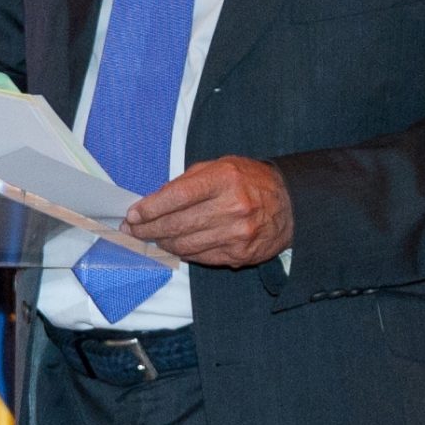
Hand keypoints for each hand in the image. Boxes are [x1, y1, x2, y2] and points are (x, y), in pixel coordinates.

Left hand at [126, 157, 292, 267]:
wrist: (291, 205)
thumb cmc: (250, 182)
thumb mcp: (221, 167)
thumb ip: (187, 182)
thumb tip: (153, 202)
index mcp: (225, 178)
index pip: (176, 196)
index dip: (150, 208)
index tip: (133, 214)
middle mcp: (232, 206)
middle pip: (177, 224)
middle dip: (149, 229)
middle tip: (133, 231)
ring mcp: (237, 233)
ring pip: (186, 245)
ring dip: (163, 243)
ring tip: (152, 238)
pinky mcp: (240, 254)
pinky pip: (201, 257)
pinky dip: (184, 252)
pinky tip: (175, 246)